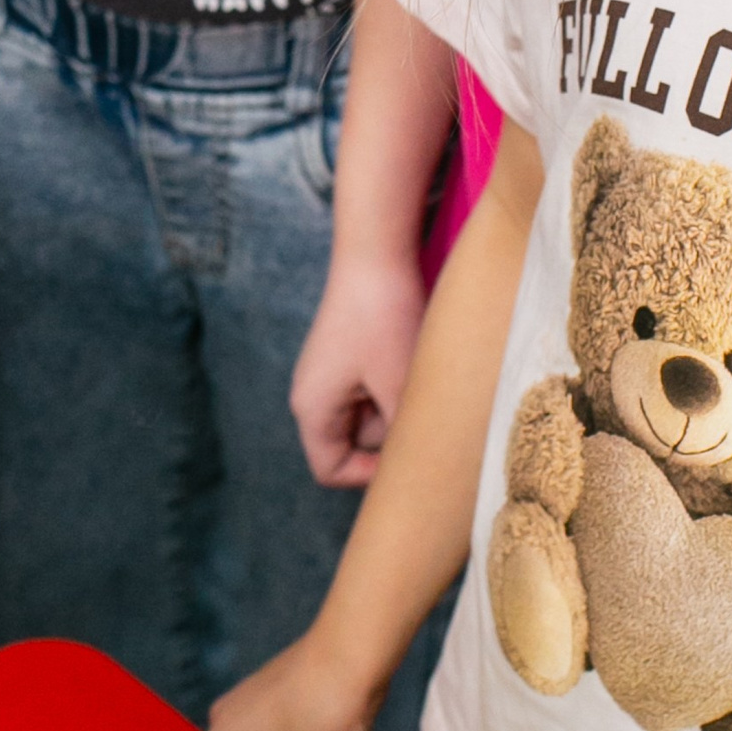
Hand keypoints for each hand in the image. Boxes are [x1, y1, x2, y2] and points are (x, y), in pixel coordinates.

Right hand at [291, 248, 428, 488]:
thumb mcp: (400, 385)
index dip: (368, 474)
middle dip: (387, 434)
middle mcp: (312, 395)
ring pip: (367, 417)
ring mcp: (329, 375)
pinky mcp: (347, 358)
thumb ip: (403, 434)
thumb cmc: (384, 319)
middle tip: (416, 407)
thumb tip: (420, 466)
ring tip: (415, 376)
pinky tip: (409, 362)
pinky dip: (393, 386)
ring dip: (394, 406)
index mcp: (312, 409)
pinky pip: (371, 391)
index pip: (331, 470)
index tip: (406, 454)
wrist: (375, 256)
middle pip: (351, 444)